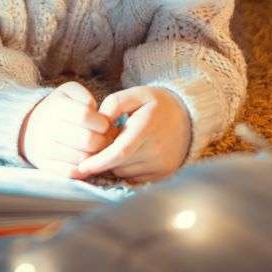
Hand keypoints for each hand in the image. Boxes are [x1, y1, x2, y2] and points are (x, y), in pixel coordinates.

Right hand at [18, 81, 112, 178]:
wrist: (30, 127)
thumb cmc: (59, 108)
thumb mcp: (69, 92)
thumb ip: (85, 97)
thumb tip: (97, 114)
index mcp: (56, 106)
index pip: (85, 116)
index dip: (102, 122)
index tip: (105, 125)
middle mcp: (47, 127)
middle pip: (87, 140)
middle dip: (103, 142)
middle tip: (106, 140)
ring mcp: (44, 148)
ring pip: (82, 159)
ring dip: (96, 157)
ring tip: (97, 150)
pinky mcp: (44, 165)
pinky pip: (71, 172)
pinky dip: (83, 170)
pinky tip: (86, 161)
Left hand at [76, 86, 192, 182]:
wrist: (189, 118)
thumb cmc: (157, 105)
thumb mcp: (137, 93)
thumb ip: (114, 103)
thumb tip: (100, 121)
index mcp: (147, 127)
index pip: (120, 152)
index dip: (99, 161)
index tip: (82, 166)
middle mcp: (156, 150)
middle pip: (119, 164)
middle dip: (104, 157)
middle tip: (106, 141)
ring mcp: (161, 165)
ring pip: (124, 172)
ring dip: (116, 163)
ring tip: (123, 144)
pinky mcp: (163, 175)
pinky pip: (135, 178)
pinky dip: (127, 169)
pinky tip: (132, 154)